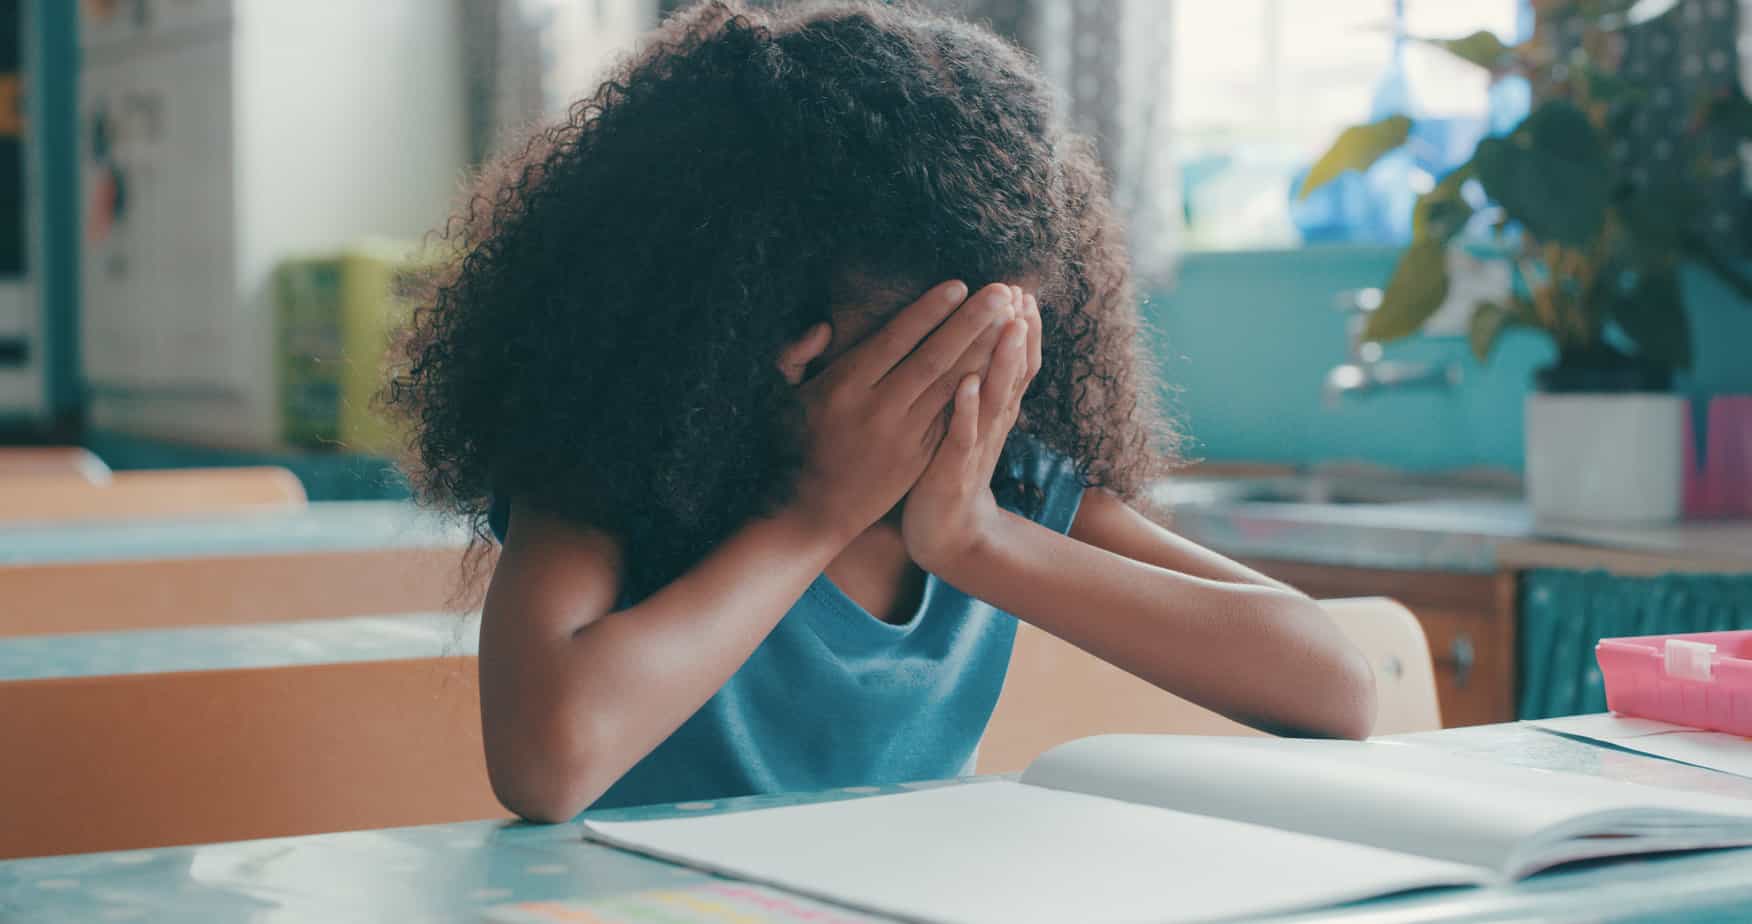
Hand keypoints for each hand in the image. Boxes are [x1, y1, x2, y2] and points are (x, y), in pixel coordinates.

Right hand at [784, 281, 1019, 544]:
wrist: (814, 510)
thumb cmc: (795, 444)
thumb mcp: (781, 397)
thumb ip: (795, 355)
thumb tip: (825, 327)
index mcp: (844, 386)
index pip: (896, 339)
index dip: (929, 311)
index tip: (958, 285)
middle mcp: (879, 409)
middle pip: (935, 358)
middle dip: (971, 322)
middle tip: (1001, 291)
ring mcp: (904, 437)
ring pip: (952, 386)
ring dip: (984, 351)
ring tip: (1011, 321)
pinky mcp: (920, 458)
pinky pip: (954, 417)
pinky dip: (978, 390)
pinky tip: (1000, 366)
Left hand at [903, 286, 1040, 574]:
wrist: (947, 533)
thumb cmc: (948, 470)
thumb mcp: (967, 422)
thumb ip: (976, 384)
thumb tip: (978, 342)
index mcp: (993, 410)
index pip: (1016, 362)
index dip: (1023, 328)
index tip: (1023, 289)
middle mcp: (991, 424)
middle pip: (1013, 373)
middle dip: (1018, 332)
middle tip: (1021, 293)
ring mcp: (975, 447)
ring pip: (994, 398)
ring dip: (1002, 361)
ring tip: (1008, 325)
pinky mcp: (952, 470)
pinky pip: (961, 436)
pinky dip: (966, 410)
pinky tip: (965, 383)